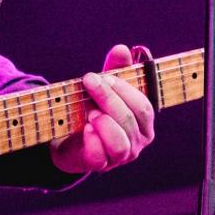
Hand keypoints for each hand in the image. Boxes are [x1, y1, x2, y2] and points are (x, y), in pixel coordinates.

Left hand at [50, 45, 156, 175]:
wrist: (70, 138)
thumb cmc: (94, 109)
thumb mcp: (105, 88)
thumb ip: (115, 69)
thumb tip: (122, 49)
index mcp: (144, 123)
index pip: (144, 107)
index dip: (124, 90)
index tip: (103, 76)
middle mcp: (137, 141)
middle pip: (130, 120)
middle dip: (108, 98)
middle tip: (89, 81)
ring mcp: (120, 156)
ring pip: (120, 142)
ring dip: (104, 123)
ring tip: (90, 112)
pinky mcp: (100, 165)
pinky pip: (100, 156)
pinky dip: (92, 140)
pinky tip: (84, 128)